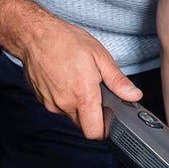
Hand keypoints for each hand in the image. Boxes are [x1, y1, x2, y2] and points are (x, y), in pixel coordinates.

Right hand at [18, 16, 141, 139]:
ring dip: (78, 106)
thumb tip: (133, 95)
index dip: (104, 130)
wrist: (35, 35)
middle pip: (83, 125)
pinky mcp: (41, 99)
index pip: (95, 132)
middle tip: (96, 95)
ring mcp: (51, 103)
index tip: (109, 119)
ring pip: (70, 115)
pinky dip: (64, 99)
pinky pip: (58, 106)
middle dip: (93, 116)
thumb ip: (118, 81)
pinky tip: (65, 80)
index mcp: (83, 95)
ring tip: (79, 82)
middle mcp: (65, 104)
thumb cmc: (66, 41)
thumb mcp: (100, 56)